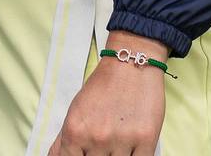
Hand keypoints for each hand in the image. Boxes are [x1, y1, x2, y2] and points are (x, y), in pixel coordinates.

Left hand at [47, 36, 167, 154]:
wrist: (130, 64)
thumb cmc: (102, 87)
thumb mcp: (75, 111)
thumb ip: (64, 140)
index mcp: (74, 131)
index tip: (84, 155)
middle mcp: (97, 137)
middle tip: (101, 147)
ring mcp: (122, 140)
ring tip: (115, 144)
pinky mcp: (146, 139)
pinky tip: (129, 151)